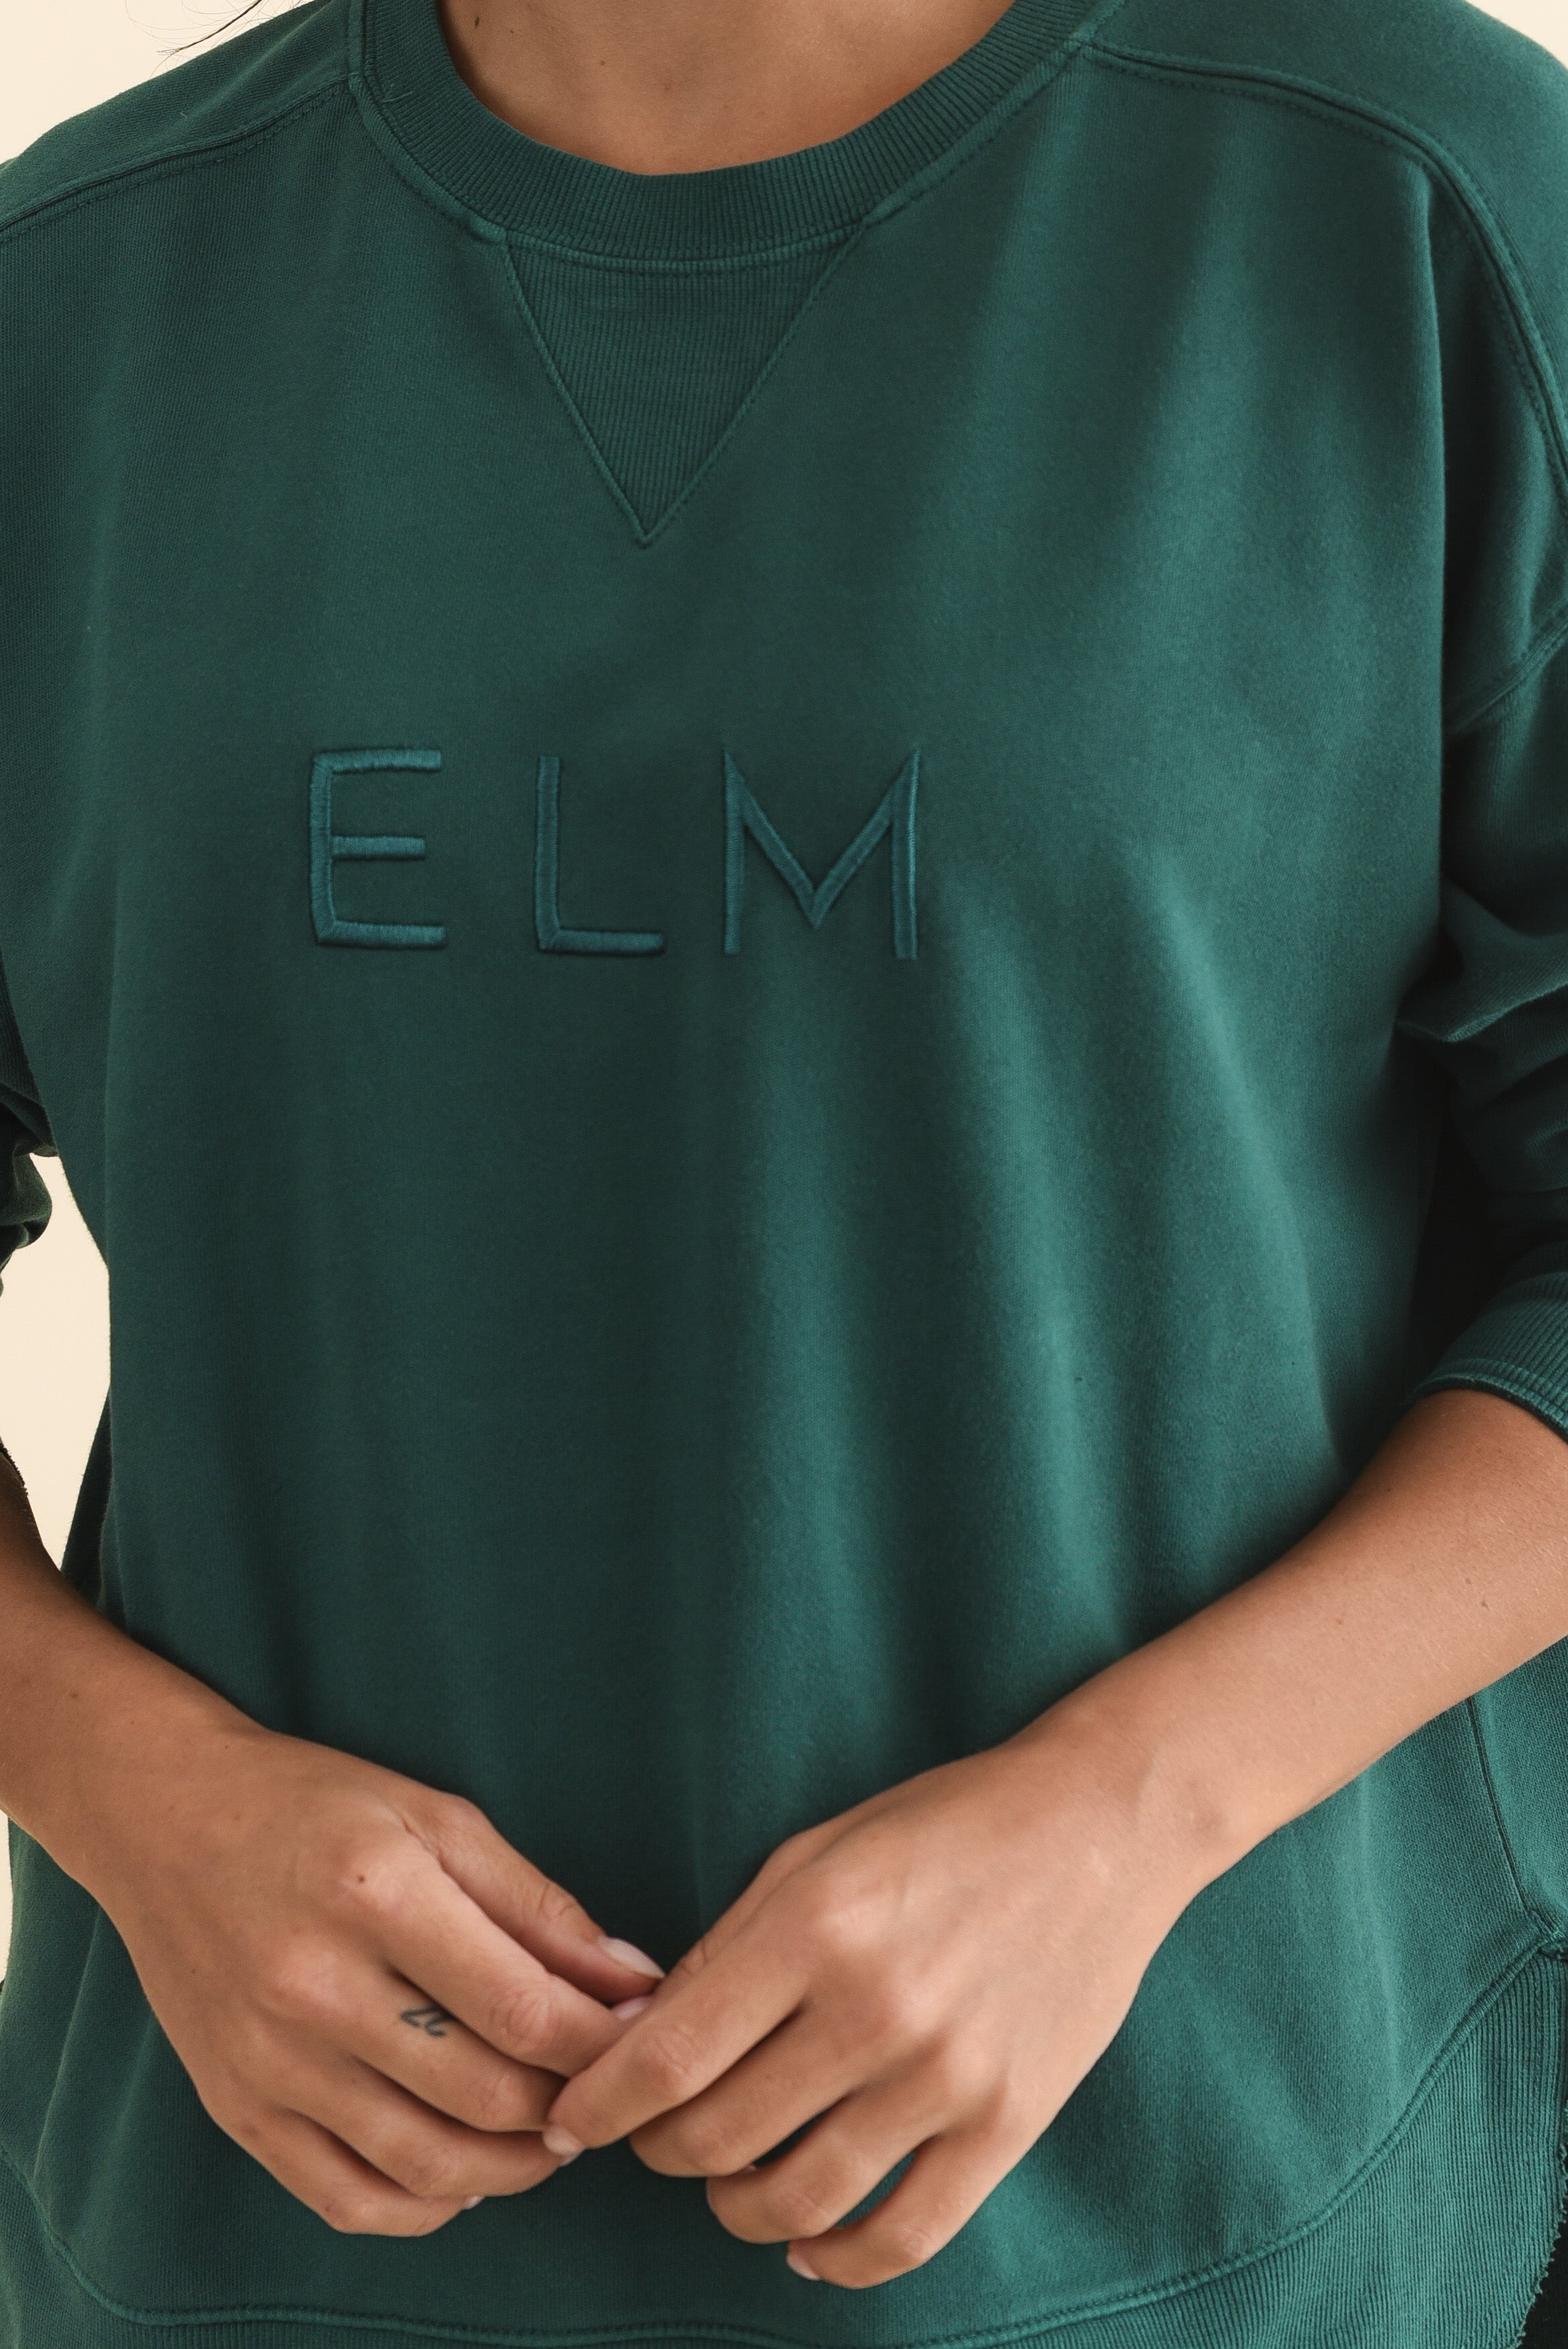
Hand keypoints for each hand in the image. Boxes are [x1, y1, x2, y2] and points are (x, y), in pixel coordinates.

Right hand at [86, 1717, 663, 2234]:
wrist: (163, 1819)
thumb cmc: (315, 1805)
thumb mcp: (437, 1818)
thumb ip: (538, 1906)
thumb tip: (634, 1982)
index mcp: (377, 1895)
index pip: (523, 2010)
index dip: (602, 2042)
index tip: (645, 2037)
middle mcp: (316, 1987)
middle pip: (485, 2095)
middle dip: (571, 2104)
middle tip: (608, 2089)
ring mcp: (270, 2059)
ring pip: (427, 2164)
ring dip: (515, 2168)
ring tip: (554, 2136)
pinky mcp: (236, 2108)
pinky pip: (347, 2198)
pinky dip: (425, 2205)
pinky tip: (465, 2174)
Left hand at [540, 1719, 1200, 2287]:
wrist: (1097, 1828)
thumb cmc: (941, 1828)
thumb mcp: (814, 1854)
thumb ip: (725, 1949)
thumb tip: (638, 2041)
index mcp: (814, 1926)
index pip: (666, 2058)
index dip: (600, 2106)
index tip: (572, 2122)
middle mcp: (875, 2009)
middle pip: (718, 2137)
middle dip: (660, 2151)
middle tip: (654, 2138)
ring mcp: (946, 2076)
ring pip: (797, 2201)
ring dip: (737, 2209)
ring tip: (730, 2184)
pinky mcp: (1007, 2123)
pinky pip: (903, 2237)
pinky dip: (838, 2261)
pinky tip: (807, 2242)